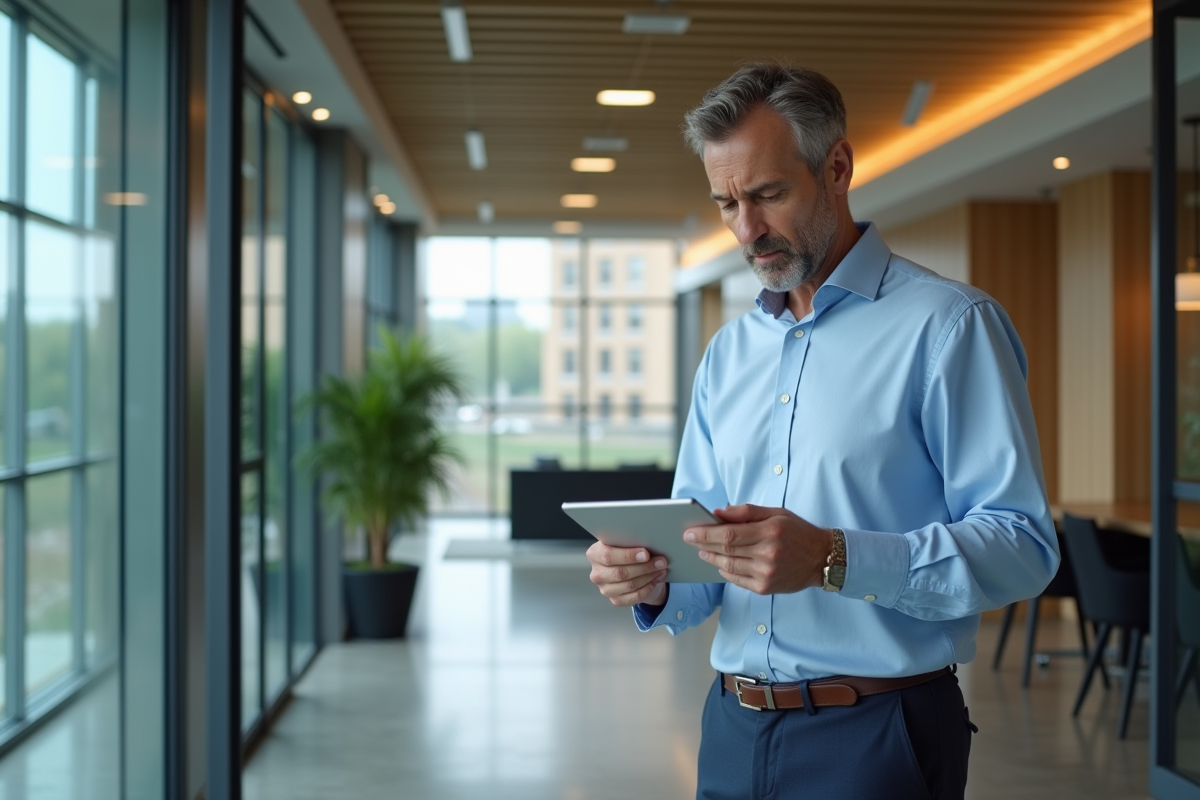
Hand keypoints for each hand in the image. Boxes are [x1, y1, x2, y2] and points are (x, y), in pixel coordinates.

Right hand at [586, 542, 668, 606]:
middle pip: (620, 573)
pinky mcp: (615, 600)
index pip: (608, 556)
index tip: (646, 553)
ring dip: (649, 577)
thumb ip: (630, 541)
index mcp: (594, 554)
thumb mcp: (625, 542)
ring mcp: (605, 589)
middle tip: (661, 561)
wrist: (630, 567)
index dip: (628, 555)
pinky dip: (648, 588)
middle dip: (644, 567)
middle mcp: (597, 573)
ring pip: (629, 585)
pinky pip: (634, 597)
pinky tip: (657, 579)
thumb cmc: (627, 550)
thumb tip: (648, 542)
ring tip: (661, 569)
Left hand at [684, 504, 832, 593]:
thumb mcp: (775, 513)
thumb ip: (746, 511)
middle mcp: (767, 554)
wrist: (821, 558)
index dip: (706, 533)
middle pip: (726, 550)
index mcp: (769, 532)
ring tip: (702, 550)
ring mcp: (766, 573)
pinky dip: (725, 571)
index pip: (729, 534)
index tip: (690, 531)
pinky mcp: (765, 588)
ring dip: (712, 558)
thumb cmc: (797, 531)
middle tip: (689, 539)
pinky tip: (720, 563)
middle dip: (703, 544)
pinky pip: (737, 580)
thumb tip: (718, 512)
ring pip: (729, 566)